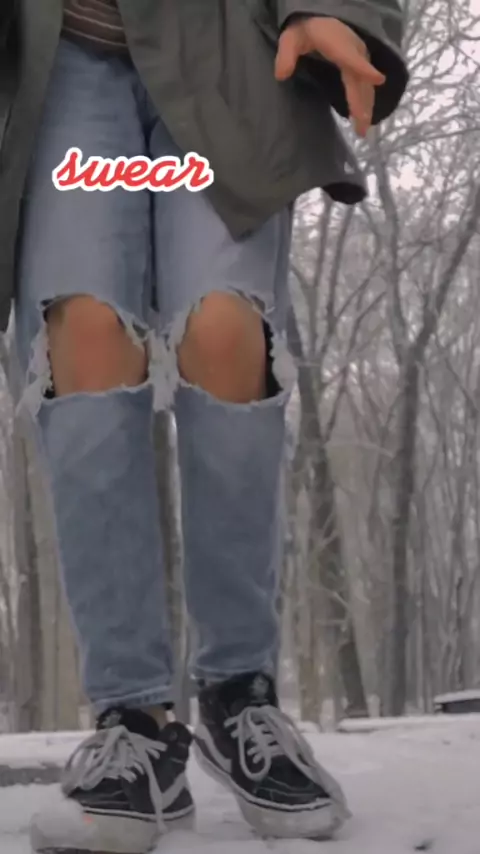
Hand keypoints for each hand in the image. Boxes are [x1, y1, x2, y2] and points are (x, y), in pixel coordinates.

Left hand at [275, 16, 385, 137]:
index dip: (365, 69)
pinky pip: (365, 84)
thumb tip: (281, 75)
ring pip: (365, 85)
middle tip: (361, 129)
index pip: (352, 59)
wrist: (318, 18)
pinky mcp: (360, 63)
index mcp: (337, 44)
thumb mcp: (290, 38)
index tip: (379, 80)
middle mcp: (353, 50)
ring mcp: (359, 57)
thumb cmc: (304, 30)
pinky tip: (365, 116)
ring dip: (366, 107)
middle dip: (362, 105)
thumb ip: (285, 55)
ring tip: (363, 130)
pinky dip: (367, 100)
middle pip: (360, 80)